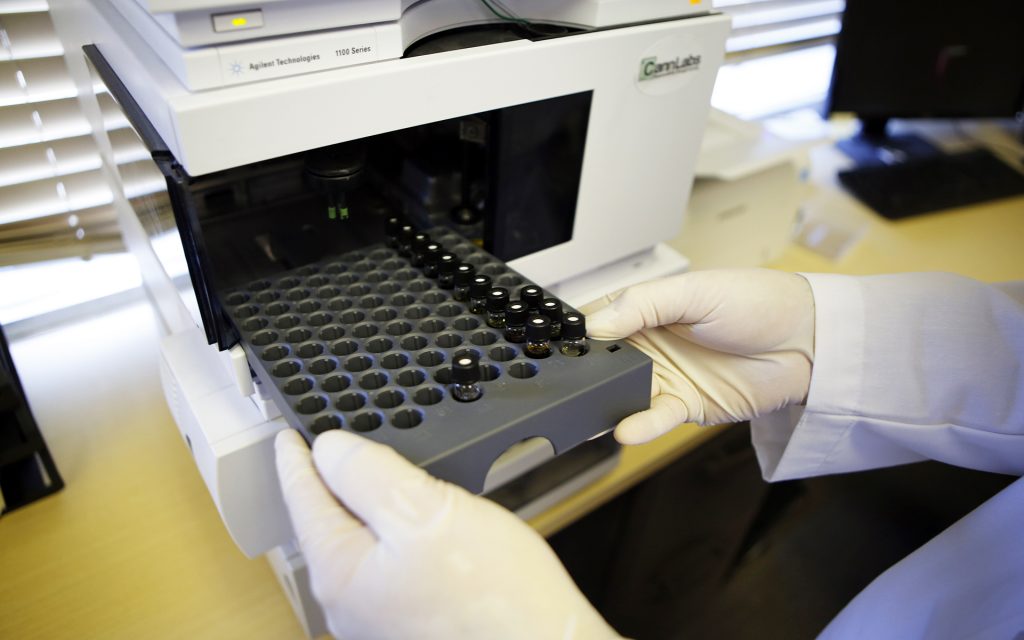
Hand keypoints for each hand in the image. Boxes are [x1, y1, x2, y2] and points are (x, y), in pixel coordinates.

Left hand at [275, 429, 618, 639]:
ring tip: (369, 472)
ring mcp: (383, 615)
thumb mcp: (425, 511)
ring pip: (362, 543)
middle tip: (327, 444)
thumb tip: (328, 449)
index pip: (304, 500)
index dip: (297, 459)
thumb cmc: (493, 594)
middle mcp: (352, 603)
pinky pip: (389, 561)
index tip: (286, 435)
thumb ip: (368, 474)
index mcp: (341, 573)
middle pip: (329, 523)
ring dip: (366, 504)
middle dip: (329, 481)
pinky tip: (417, 519)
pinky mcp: (415, 619)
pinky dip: (394, 529)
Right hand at [584, 269, 814, 442]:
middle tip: (566, 386)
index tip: (560, 346)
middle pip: (603, 363)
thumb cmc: (758, 302)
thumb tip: (596, 324)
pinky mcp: (686, 406)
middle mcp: (651, 344)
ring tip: (588, 414)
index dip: (579, 333)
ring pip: (623, 394)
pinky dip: (640, 426)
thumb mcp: (696, 291)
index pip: (599, 321)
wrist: (809, 342)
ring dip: (606, 404)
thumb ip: (643, 304)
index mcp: (647, 308)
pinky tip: (626, 429)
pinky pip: (654, 418)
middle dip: (584, 375)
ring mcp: (667, 377)